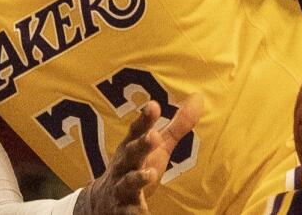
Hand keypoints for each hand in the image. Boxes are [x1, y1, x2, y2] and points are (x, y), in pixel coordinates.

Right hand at [75, 95, 202, 213]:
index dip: (144, 119)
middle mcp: (124, 166)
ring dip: (138, 178)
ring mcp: (122, 188)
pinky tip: (144, 214)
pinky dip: (136, 213)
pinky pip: (130, 212)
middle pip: (131, 153)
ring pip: (128, 182)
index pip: (137, 131)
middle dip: (141, 145)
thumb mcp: (156, 148)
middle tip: (154, 136)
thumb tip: (198, 99)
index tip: (153, 106)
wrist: (102, 203)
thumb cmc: (135, 168)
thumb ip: (177, 126)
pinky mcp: (123, 210)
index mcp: (131, 148)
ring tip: (149, 174)